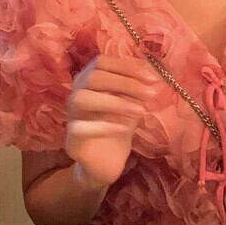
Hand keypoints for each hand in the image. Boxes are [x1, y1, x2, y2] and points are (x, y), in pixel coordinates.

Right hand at [65, 55, 162, 188]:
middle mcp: (76, 93)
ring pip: (82, 98)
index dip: (127, 66)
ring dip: (115, 102)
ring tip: (141, 111)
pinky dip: (103, 126)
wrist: (105, 162)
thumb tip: (154, 73)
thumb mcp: (131, 104)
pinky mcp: (71, 139)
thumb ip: (137, 88)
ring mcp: (71, 116)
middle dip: (125, 82)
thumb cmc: (117, 126)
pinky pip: (79, 127)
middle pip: (93, 77)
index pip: (102, 62)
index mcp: (89, 79)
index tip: (152, 77)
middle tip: (151, 93)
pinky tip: (124, 129)